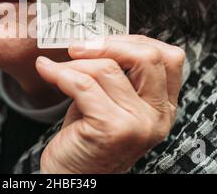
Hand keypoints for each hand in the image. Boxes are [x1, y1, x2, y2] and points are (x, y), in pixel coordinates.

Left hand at [35, 35, 184, 173]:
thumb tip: (95, 37)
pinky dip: (59, 73)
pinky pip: (82, 85)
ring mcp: (138, 125)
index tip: (107, 40)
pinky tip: (47, 71)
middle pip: (147, 57)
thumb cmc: (88, 137)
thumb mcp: (110, 101)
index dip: (136, 41)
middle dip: (109, 43)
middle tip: (79, 47)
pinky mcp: (111, 130)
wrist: (73, 178)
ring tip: (57, 67)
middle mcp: (157, 116)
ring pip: (107, 69)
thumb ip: (115, 74)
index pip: (169, 57)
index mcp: (162, 106)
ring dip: (75, 63)